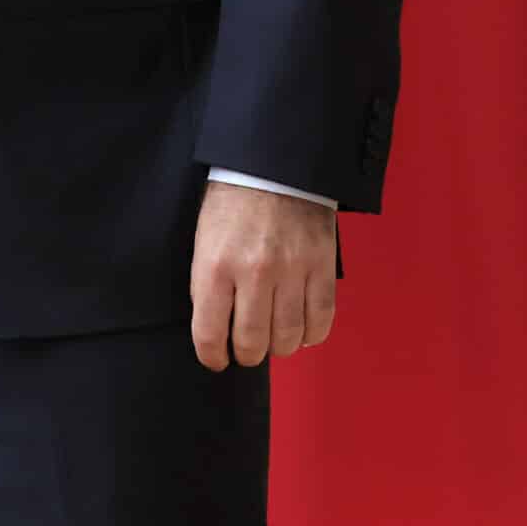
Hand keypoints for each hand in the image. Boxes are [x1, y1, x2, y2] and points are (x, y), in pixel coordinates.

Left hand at [187, 181, 337, 370]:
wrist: (273, 166)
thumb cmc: (232, 204)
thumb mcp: (204, 241)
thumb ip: (208, 285)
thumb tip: (215, 329)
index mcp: (215, 265)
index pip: (210, 333)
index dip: (212, 356)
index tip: (216, 359)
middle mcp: (254, 273)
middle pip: (253, 342)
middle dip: (247, 355)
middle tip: (246, 350)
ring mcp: (292, 271)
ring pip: (289, 338)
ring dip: (279, 347)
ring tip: (273, 339)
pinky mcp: (321, 267)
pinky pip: (321, 320)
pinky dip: (311, 335)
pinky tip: (301, 330)